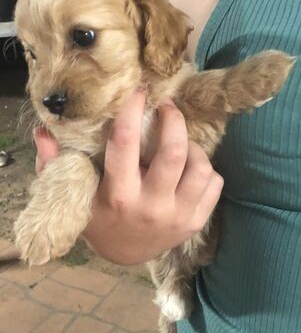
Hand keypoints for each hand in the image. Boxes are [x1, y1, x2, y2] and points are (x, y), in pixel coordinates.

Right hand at [34, 91, 223, 264]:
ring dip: (193, 146)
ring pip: (201, 167)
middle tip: (168, 107)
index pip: (125, 142)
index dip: (132, 109)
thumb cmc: (98, 217)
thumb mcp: (75, 193)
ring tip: (180, 142)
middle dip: (173, 119)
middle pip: (174, 152)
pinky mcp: (196, 222)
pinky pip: (214, 183)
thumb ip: (55, 163)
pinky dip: (206, 168)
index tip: (139, 90)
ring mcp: (178, 216)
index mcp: (119, 194)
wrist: (125, 254)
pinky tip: (190, 167)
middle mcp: (151, 206)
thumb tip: (42, 131)